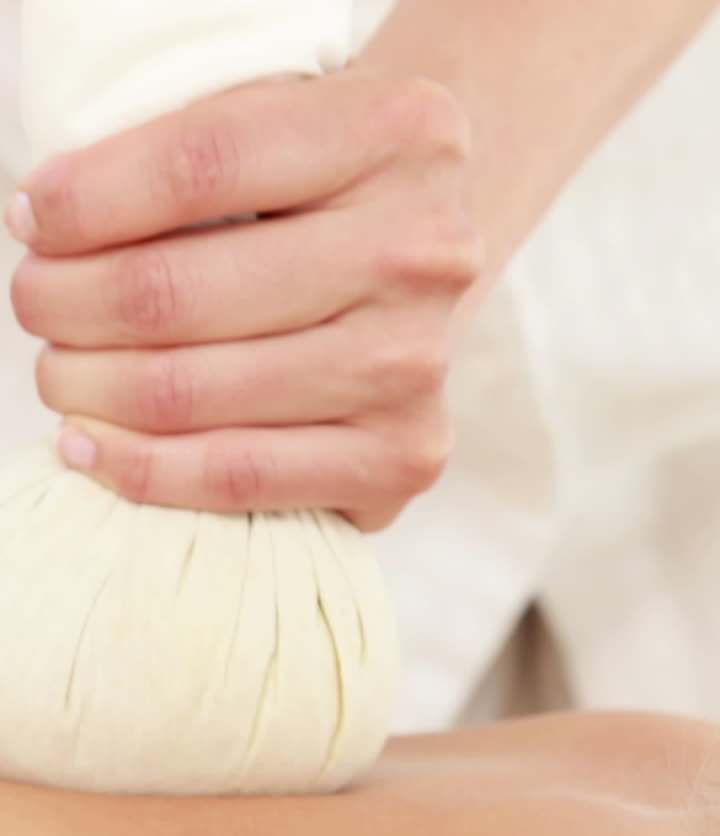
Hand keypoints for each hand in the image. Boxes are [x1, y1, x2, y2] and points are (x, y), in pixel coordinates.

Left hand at [7, 69, 482, 529]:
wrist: (426, 259)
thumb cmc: (325, 191)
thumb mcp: (281, 124)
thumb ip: (185, 157)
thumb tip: (46, 226)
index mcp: (395, 131)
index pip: (199, 164)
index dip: (88, 202)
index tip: (33, 220)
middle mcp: (422, 251)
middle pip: (179, 294)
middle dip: (67, 305)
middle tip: (37, 305)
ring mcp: (416, 365)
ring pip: (192, 395)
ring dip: (88, 389)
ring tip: (60, 373)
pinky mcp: (404, 456)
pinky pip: (237, 478)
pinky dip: (140, 469)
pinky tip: (90, 445)